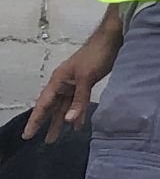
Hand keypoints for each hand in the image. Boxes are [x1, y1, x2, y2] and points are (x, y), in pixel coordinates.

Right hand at [26, 22, 119, 141]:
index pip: (43, 104)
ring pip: (65, 105)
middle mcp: (64, 82)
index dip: (35, 119)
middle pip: (53, 106)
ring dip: (62, 120)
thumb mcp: (86, 77)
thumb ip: (79, 99)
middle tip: (45, 141)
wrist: (113, 38)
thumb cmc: (96, 54)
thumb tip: (68, 120)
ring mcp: (75, 82)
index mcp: (59, 80)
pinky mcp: (87, 82)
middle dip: (48, 123)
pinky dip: (77, 112)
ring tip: (56, 137)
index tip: (27, 134)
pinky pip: (78, 101)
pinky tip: (78, 123)